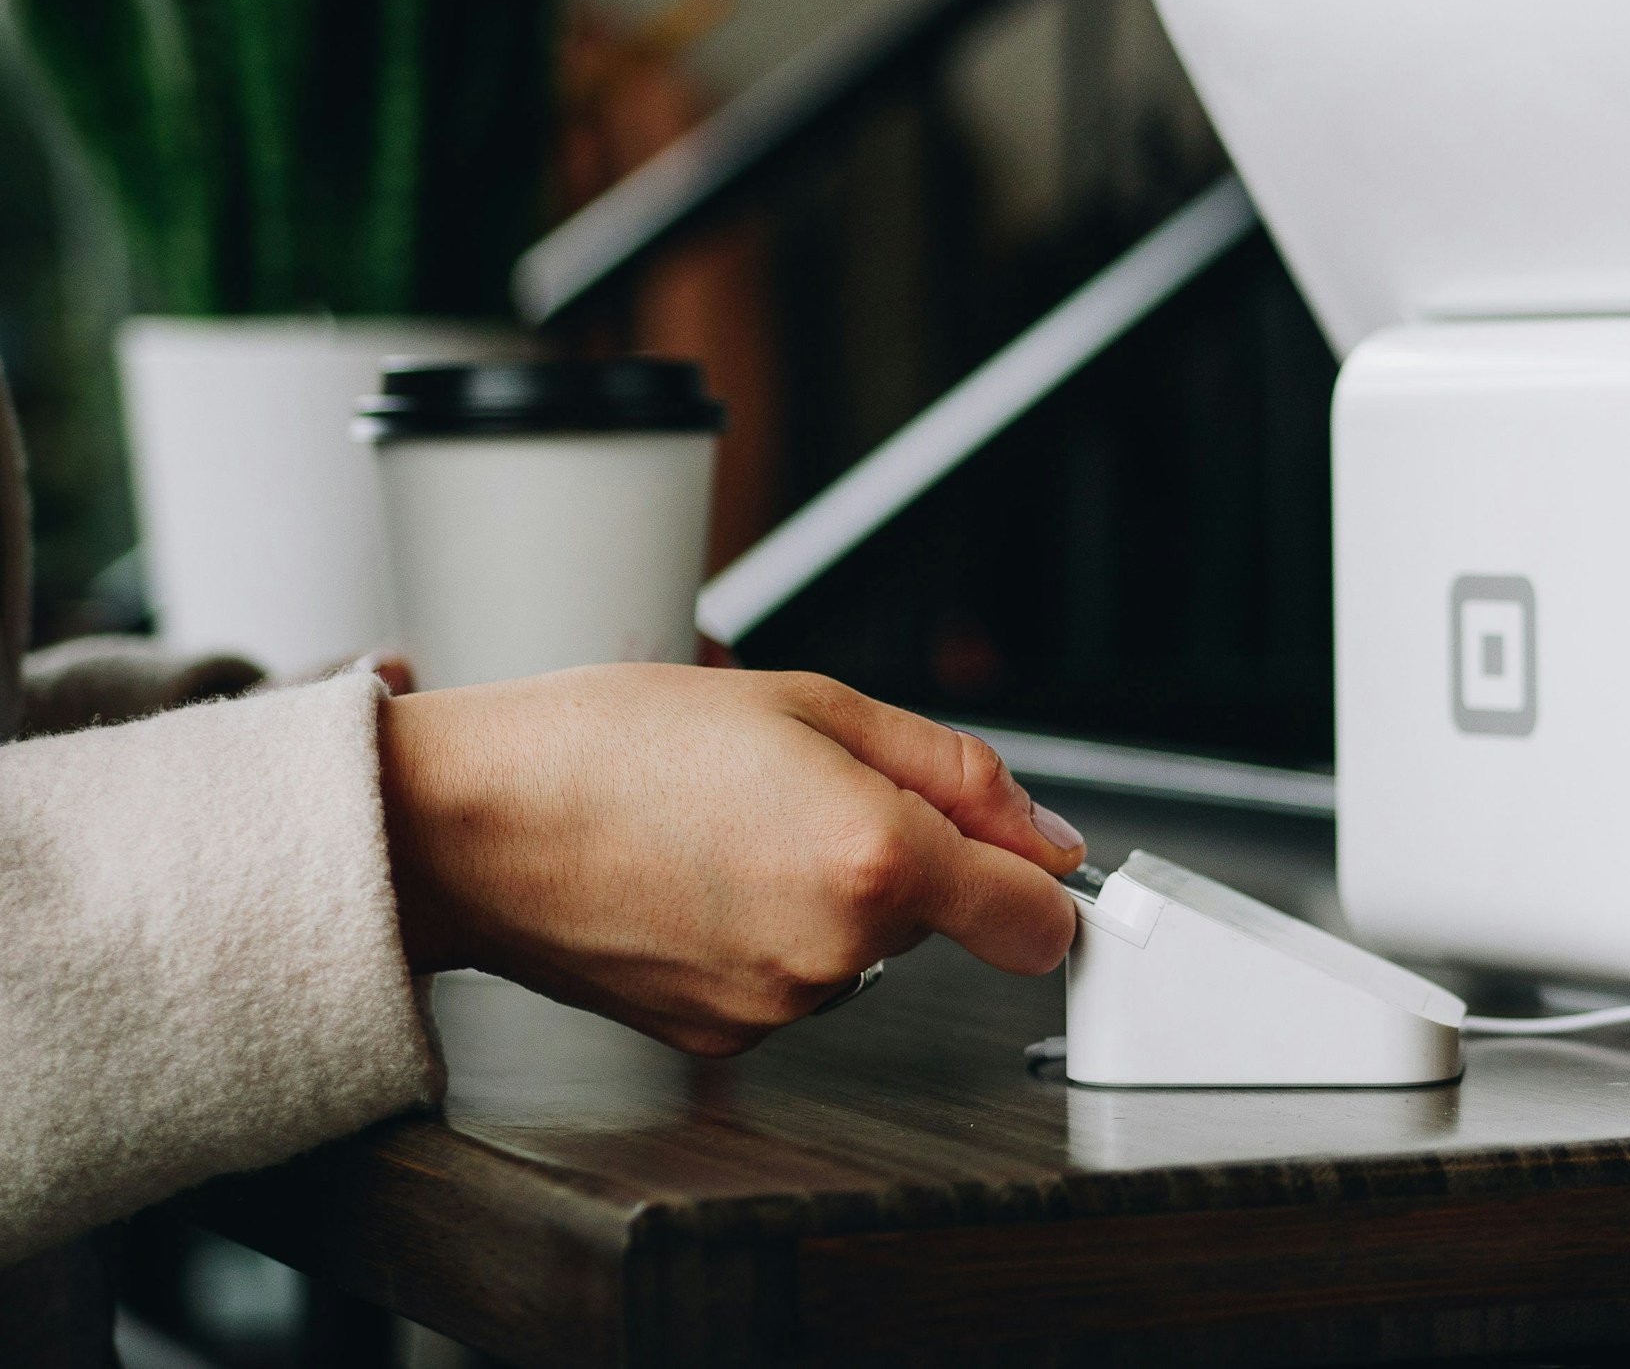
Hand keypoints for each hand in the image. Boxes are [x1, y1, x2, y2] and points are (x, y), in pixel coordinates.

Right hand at [376, 665, 1086, 1054]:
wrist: (469, 823)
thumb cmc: (613, 745)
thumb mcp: (810, 702)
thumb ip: (954, 769)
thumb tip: (1044, 831)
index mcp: (873, 860)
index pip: (1037, 921)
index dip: (1038, 875)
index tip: (1021, 851)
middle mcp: (835, 955)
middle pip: (939, 915)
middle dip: (902, 851)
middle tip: (800, 785)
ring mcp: (777, 1008)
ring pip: (863, 946)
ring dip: (829, 891)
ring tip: (731, 827)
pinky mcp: (722, 1042)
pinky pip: (793, 978)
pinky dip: (769, 931)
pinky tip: (699, 879)